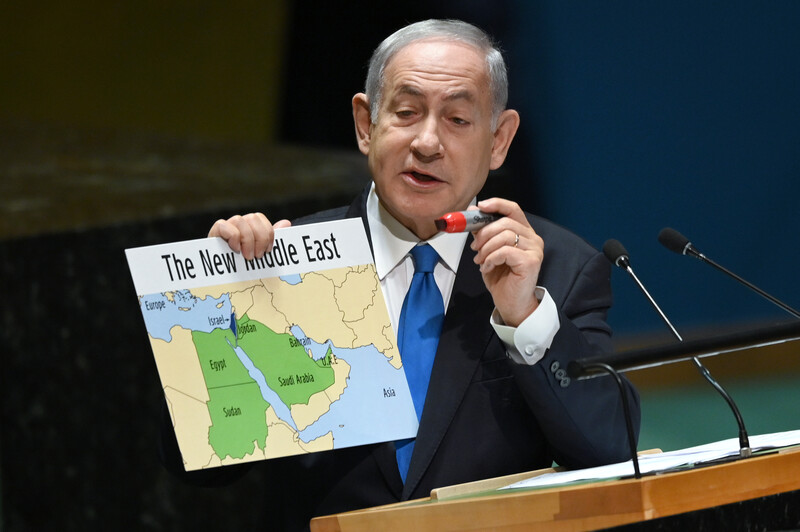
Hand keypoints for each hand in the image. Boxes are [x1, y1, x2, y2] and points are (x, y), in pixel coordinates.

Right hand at [208, 213, 291, 259]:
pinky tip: (235, 249)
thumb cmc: (243, 264)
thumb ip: (270, 238)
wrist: (222, 277)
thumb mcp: (259, 252)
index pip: (260, 218)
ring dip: (247, 239)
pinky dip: (232, 237)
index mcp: (248, 226)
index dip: (267, 233)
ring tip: (247, 256)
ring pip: (240, 220)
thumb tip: (286, 223)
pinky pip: (223, 225)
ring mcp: (225, 227)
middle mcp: (237, 224)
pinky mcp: (214, 233)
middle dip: (260, 238)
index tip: (267, 250)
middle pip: (253, 217)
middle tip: (258, 256)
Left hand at [469, 198, 543, 326]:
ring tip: (480, 260)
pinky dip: (491, 258)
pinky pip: (505, 251)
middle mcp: (533, 238)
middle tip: (474, 247)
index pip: (513, 209)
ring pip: (505, 236)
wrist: (511, 303)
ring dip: (486, 248)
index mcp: (524, 233)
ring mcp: (534, 250)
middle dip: (484, 233)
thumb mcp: (488, 251)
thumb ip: (484, 234)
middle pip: (506, 222)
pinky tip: (487, 267)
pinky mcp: (531, 261)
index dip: (496, 204)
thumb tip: (472, 214)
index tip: (479, 207)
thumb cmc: (502, 279)